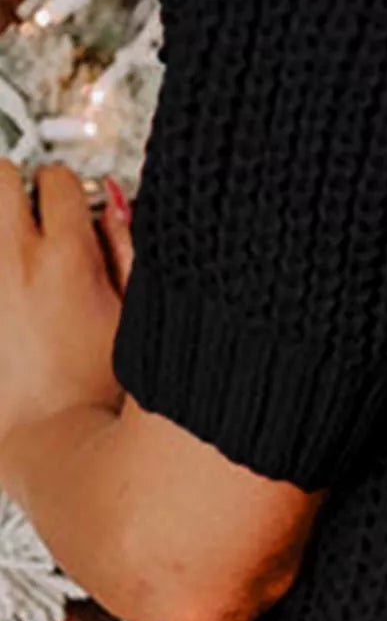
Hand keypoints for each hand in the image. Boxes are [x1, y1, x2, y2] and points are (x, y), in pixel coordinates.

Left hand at [0, 159, 134, 491]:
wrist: (51, 443)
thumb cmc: (100, 392)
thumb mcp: (139, 315)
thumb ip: (129, 246)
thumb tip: (116, 200)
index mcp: (67, 259)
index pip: (60, 180)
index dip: (70, 190)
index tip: (72, 203)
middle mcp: (11, 264)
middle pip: (0, 177)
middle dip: (19, 189)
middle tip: (35, 212)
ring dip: (0, 224)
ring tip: (18, 253)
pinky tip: (11, 293)